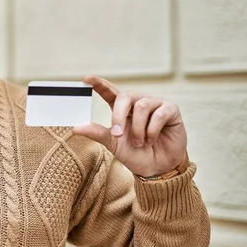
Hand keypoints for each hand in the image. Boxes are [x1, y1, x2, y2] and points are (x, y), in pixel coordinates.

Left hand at [72, 75, 186, 176]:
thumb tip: (76, 127)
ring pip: (142, 106)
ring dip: (138, 128)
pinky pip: (159, 114)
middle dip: (118, 115)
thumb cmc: (136, 153)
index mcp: (122, 108)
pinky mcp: (170, 109)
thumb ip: (97, 133)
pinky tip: (152, 139)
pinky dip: (152, 130)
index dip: (100, 84)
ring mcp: (155, 104)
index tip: (88, 78)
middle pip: (125, 96)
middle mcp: (138, 102)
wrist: (158, 168)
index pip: (110, 91)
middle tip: (118, 134)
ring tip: (140, 142)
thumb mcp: (114, 144)